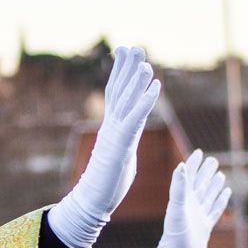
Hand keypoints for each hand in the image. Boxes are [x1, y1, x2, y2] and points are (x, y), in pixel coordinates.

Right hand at [47, 46, 160, 247]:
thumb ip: (123, 141)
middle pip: (119, 91)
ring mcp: (116, 133)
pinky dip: (146, 101)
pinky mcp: (122, 144)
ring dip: (136, 80)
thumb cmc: (106, 183)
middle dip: (126, 68)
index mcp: (113, 127)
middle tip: (133, 47)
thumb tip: (124, 135)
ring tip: (145, 61)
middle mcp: (112, 125)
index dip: (121, 73)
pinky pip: (135, 119)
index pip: (117, 94)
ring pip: (126, 101)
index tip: (125, 54)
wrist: (92, 201)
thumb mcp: (119, 155)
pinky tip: (155, 87)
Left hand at [157, 149, 230, 247]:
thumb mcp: (177, 209)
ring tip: (219, 174)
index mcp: (182, 200)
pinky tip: (226, 193)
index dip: (194, 164)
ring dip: (214, 185)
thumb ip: (179, 187)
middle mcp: (190, 207)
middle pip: (200, 184)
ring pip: (208, 196)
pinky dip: (220, 201)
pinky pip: (215, 210)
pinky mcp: (205, 227)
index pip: (189, 177)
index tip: (199, 151)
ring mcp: (198, 217)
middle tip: (213, 159)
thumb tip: (182, 166)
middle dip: (206, 172)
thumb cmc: (175, 237)